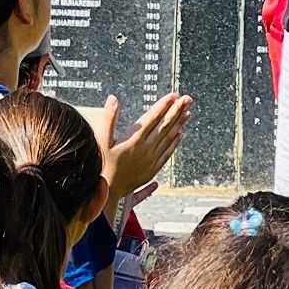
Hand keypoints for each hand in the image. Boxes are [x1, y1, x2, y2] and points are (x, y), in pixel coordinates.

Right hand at [95, 91, 192, 211]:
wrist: (107, 193)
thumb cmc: (102, 166)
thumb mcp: (101, 141)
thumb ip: (108, 119)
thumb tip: (113, 99)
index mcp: (134, 140)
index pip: (153, 117)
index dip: (163, 105)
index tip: (173, 95)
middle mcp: (146, 149)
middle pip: (165, 126)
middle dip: (177, 110)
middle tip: (187, 99)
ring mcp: (151, 160)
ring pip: (169, 139)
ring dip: (179, 124)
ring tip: (187, 112)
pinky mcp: (152, 169)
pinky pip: (167, 153)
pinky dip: (175, 143)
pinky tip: (180, 136)